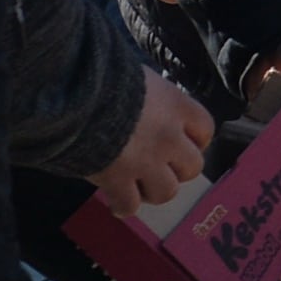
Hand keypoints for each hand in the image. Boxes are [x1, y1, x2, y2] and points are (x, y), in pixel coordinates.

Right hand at [99, 69, 210, 211]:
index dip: (195, 140)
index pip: (205, 130)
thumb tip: (146, 98)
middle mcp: (169, 137)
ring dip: (154, 190)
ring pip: (167, 191)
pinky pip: (129, 204)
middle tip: (159, 166)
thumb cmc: (104, 74)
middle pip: (192, 166)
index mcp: (176, 106)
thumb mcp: (138, 75)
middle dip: (177, 169)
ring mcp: (146, 162)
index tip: (182, 142)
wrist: (75, 92)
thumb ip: (151, 94)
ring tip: (139, 185)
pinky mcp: (118, 180)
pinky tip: (116, 203)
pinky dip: (123, 206)